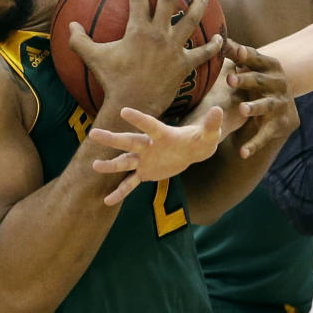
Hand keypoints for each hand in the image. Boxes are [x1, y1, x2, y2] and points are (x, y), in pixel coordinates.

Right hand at [68, 0, 222, 116]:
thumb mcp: (92, 57)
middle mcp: (159, 35)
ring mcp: (174, 49)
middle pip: (169, 1)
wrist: (133, 104)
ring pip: (192, 21)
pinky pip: (203, 54)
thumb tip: (69, 24)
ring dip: (199, 5)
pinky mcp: (185, 65)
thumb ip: (79, 39)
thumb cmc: (112, 80)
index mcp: (138, 30)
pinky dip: (212, 46)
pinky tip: (218, 37)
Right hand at [87, 105, 223, 204]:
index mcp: (163, 133)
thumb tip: (218, 111)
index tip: (124, 111)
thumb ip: (211, 124)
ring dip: (110, 165)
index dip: (139, 119)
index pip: (150, 125)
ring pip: (124, 162)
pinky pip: (130, 183)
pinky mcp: (145, 173)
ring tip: (94, 166)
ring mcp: (145, 159)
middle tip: (93, 134)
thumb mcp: (208, 134)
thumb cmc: (200, 139)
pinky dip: (120, 192)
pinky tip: (107, 201)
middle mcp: (149, 145)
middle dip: (113, 139)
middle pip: (129, 142)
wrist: (191, 152)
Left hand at [223, 39, 299, 158]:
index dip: (248, 56)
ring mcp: (280, 105)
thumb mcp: (251, 68)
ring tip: (243, 109)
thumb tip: (218, 36)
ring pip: (266, 106)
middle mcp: (279, 84)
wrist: (283, 108)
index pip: (258, 58)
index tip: (237, 52)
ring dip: (254, 107)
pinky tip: (242, 152)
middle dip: (246, 80)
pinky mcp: (279, 125)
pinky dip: (254, 144)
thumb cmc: (258, 82)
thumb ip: (236, 53)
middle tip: (230, 79)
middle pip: (260, 81)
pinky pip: (265, 135)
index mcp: (271, 66)